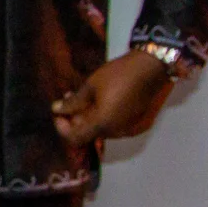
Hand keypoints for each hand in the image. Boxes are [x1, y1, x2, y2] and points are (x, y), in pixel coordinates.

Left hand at [51, 49, 174, 145]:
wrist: (151, 68)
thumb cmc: (118, 75)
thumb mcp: (91, 86)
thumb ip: (73, 102)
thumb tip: (55, 109)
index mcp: (103, 124)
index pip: (76, 138)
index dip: (63, 129)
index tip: (58, 114)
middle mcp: (116, 132)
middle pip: (89, 134)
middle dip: (75, 119)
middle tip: (68, 100)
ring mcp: (128, 129)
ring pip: (101, 129)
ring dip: (89, 117)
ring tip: (83, 97)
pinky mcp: (137, 123)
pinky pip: (114, 126)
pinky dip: (103, 117)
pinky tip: (100, 100)